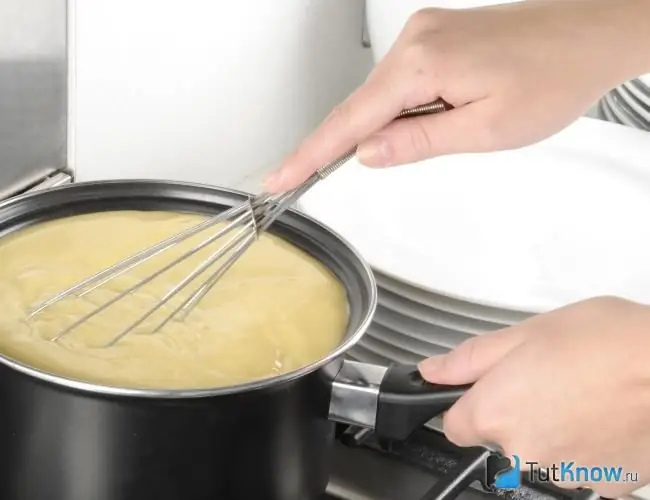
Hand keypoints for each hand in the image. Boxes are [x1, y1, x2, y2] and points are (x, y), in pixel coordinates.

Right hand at [264, 0, 649, 192]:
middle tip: (387, 167)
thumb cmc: (554, 76)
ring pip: (384, 97)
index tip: (280, 178)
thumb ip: (418, 142)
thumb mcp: (485, 129)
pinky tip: (445, 115)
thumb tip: (366, 154)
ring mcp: (424, 34)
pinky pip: (402, 82)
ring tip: (459, 127)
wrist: (593, 35)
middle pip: (363, 108)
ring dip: (399, 128)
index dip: (310, 155)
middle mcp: (415, 40)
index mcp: (422, 63)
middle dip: (363, 145)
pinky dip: (407, 110)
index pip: (349, 121)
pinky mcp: (435, 37)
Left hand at [418, 296, 649, 496]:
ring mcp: (563, 473)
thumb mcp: (528, 333)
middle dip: (513, 410)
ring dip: (549, 427)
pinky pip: (574, 465)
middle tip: (545, 377)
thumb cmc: (611, 344)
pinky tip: (600, 415)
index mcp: (497, 412)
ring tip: (579, 392)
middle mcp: (524, 451)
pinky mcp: (600, 485)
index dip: (469, 403)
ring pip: (538, 452)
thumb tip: (433, 371)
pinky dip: (581, 445)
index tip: (487, 389)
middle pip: (498, 438)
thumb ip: (470, 358)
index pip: (454, 425)